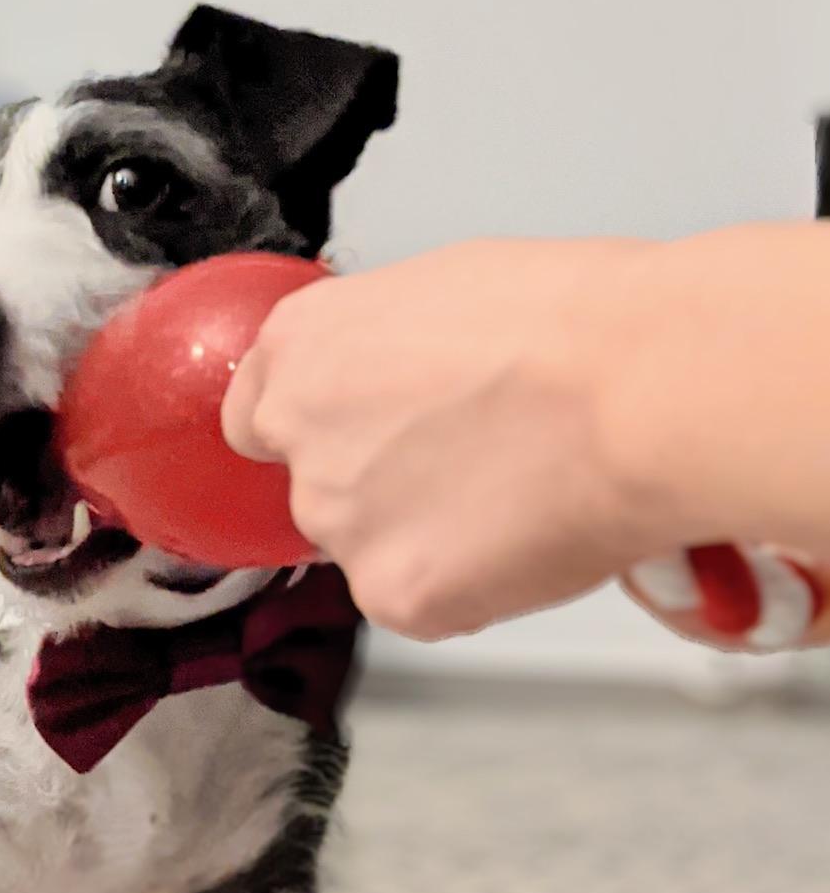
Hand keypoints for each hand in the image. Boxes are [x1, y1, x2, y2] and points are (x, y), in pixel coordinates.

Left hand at [222, 239, 656, 638]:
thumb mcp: (445, 291)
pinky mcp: (392, 594)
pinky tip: (528, 536)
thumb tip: (407, 378)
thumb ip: (389, 350)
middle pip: (319, 487)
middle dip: (386, 486)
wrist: (636, 392)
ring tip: (517, 494)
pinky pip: (423, 601)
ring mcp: (341, 522)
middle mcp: (299, 436)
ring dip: (430, 537)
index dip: (320, 430)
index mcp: (299, 347)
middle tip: (474, 462)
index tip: (361, 435)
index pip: (257, 416)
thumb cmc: (571, 324)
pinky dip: (472, 586)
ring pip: (374, 548)